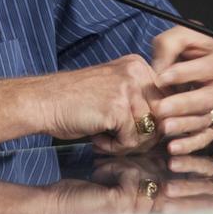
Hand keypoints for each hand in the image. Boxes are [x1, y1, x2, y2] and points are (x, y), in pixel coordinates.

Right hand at [39, 55, 163, 152]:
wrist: (44, 102)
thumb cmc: (76, 101)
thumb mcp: (114, 90)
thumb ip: (141, 101)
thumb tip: (168, 127)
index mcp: (138, 65)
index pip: (167, 102)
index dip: (152, 124)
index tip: (131, 130)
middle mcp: (136, 72)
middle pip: (162, 118)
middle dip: (143, 136)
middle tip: (119, 139)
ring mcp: (127, 88)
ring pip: (149, 132)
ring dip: (128, 143)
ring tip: (106, 138)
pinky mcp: (118, 107)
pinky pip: (132, 140)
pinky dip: (115, 148)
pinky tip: (98, 139)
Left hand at [149, 26, 212, 153]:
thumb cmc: (197, 52)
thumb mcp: (186, 37)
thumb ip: (170, 45)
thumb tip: (157, 69)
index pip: (205, 68)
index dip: (183, 73)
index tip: (161, 78)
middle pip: (209, 98)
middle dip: (184, 105)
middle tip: (161, 109)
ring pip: (206, 120)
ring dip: (184, 127)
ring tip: (164, 129)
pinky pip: (205, 138)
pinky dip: (190, 146)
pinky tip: (173, 150)